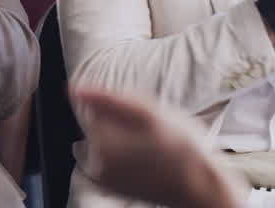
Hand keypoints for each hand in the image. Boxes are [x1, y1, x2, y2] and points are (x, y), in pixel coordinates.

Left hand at [72, 85, 250, 207]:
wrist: (201, 188)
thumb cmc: (180, 148)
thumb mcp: (148, 112)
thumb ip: (107, 98)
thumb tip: (73, 87)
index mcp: (100, 141)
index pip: (97, 106)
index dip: (123, 108)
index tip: (145, 121)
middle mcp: (94, 162)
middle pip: (99, 123)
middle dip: (122, 123)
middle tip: (152, 135)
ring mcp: (102, 178)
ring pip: (107, 140)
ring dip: (124, 140)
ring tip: (152, 150)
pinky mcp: (111, 187)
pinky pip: (111, 159)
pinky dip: (125, 157)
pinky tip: (147, 162)